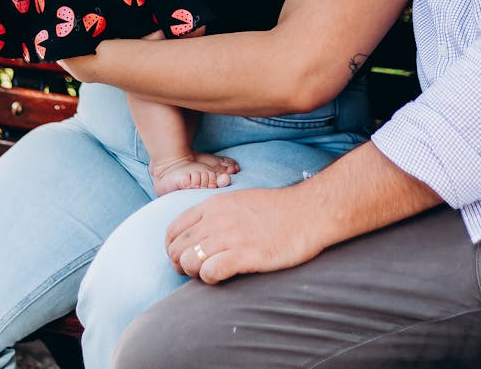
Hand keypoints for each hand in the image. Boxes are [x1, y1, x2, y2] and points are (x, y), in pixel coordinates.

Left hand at [165, 185, 322, 284]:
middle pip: (177, 248)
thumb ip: (217, 214)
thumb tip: (202, 233)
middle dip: (180, 264)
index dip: (172, 248)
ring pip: (189, 261)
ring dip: (194, 273)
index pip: (174, 229)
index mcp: (214, 205)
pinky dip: (209, 278)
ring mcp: (230, 236)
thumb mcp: (239, 201)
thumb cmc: (277, 210)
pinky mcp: (245, 255)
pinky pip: (210, 272)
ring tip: (208, 274)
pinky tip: (221, 276)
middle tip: (194, 271)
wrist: (307, 212)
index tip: (184, 257)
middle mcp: (217, 219)